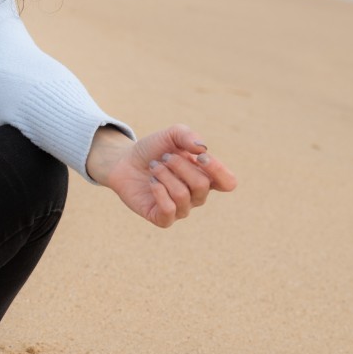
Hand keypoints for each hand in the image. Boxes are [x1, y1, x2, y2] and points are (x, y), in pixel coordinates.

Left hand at [87, 124, 236, 227]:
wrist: (124, 161)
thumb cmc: (153, 150)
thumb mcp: (170, 135)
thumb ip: (187, 136)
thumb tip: (202, 149)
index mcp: (206, 177)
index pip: (228, 182)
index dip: (217, 170)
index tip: (199, 156)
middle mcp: (196, 196)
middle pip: (201, 185)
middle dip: (179, 165)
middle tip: (164, 157)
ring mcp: (181, 209)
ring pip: (183, 195)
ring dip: (165, 175)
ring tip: (154, 167)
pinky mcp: (162, 218)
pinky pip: (169, 210)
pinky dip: (159, 191)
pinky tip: (151, 182)